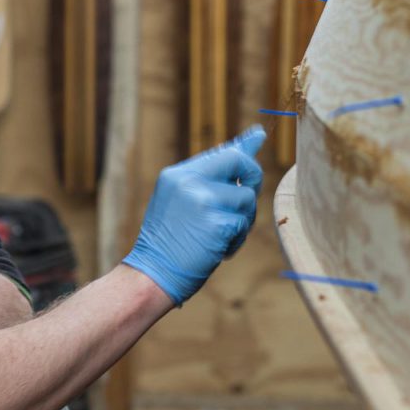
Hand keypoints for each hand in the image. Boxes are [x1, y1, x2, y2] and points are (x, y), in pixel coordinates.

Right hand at [123, 126, 265, 304]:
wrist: (151, 275)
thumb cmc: (168, 243)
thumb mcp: (178, 203)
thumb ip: (205, 181)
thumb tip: (230, 160)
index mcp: (177, 174)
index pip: (220, 153)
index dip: (243, 148)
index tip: (259, 134)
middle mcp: (189, 181)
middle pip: (240, 163)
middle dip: (251, 180)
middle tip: (241, 205)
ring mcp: (203, 201)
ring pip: (247, 198)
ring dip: (241, 221)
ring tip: (218, 237)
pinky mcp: (217, 224)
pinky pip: (243, 224)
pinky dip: (236, 240)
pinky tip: (217, 251)